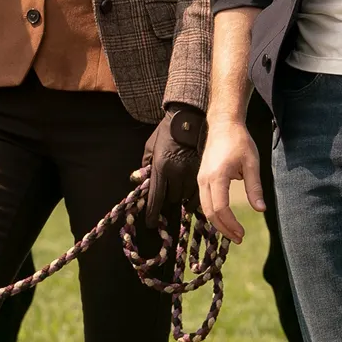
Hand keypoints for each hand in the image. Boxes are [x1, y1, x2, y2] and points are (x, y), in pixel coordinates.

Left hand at [143, 103, 206, 229]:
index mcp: (161, 167)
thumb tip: (137, 181)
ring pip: (187, 196)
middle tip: (167, 199)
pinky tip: (190, 193)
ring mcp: (191, 172)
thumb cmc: (166, 132)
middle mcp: (176, 172)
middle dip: (169, 200)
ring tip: (179, 192)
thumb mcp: (150, 146)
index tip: (151, 224)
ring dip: (182, 197)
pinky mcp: (203, 170)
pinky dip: (194, 195)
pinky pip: (199, 191)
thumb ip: (145, 165)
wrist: (188, 118)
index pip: (156, 197)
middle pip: (173, 198)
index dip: (153, 213)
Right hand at [196, 116, 262, 243]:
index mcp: (217, 176)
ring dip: (218, 222)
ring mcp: (200, 179)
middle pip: (210, 212)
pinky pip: (204, 201)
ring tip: (234, 232)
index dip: (231, 224)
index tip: (242, 234)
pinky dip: (214, 213)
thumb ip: (255, 187)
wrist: (223, 124)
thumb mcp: (252, 163)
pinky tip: (226, 219)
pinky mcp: (201, 178)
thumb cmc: (239, 141)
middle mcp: (204, 180)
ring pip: (205, 208)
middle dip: (224, 228)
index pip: (220, 208)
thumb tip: (260, 209)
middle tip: (239, 238)